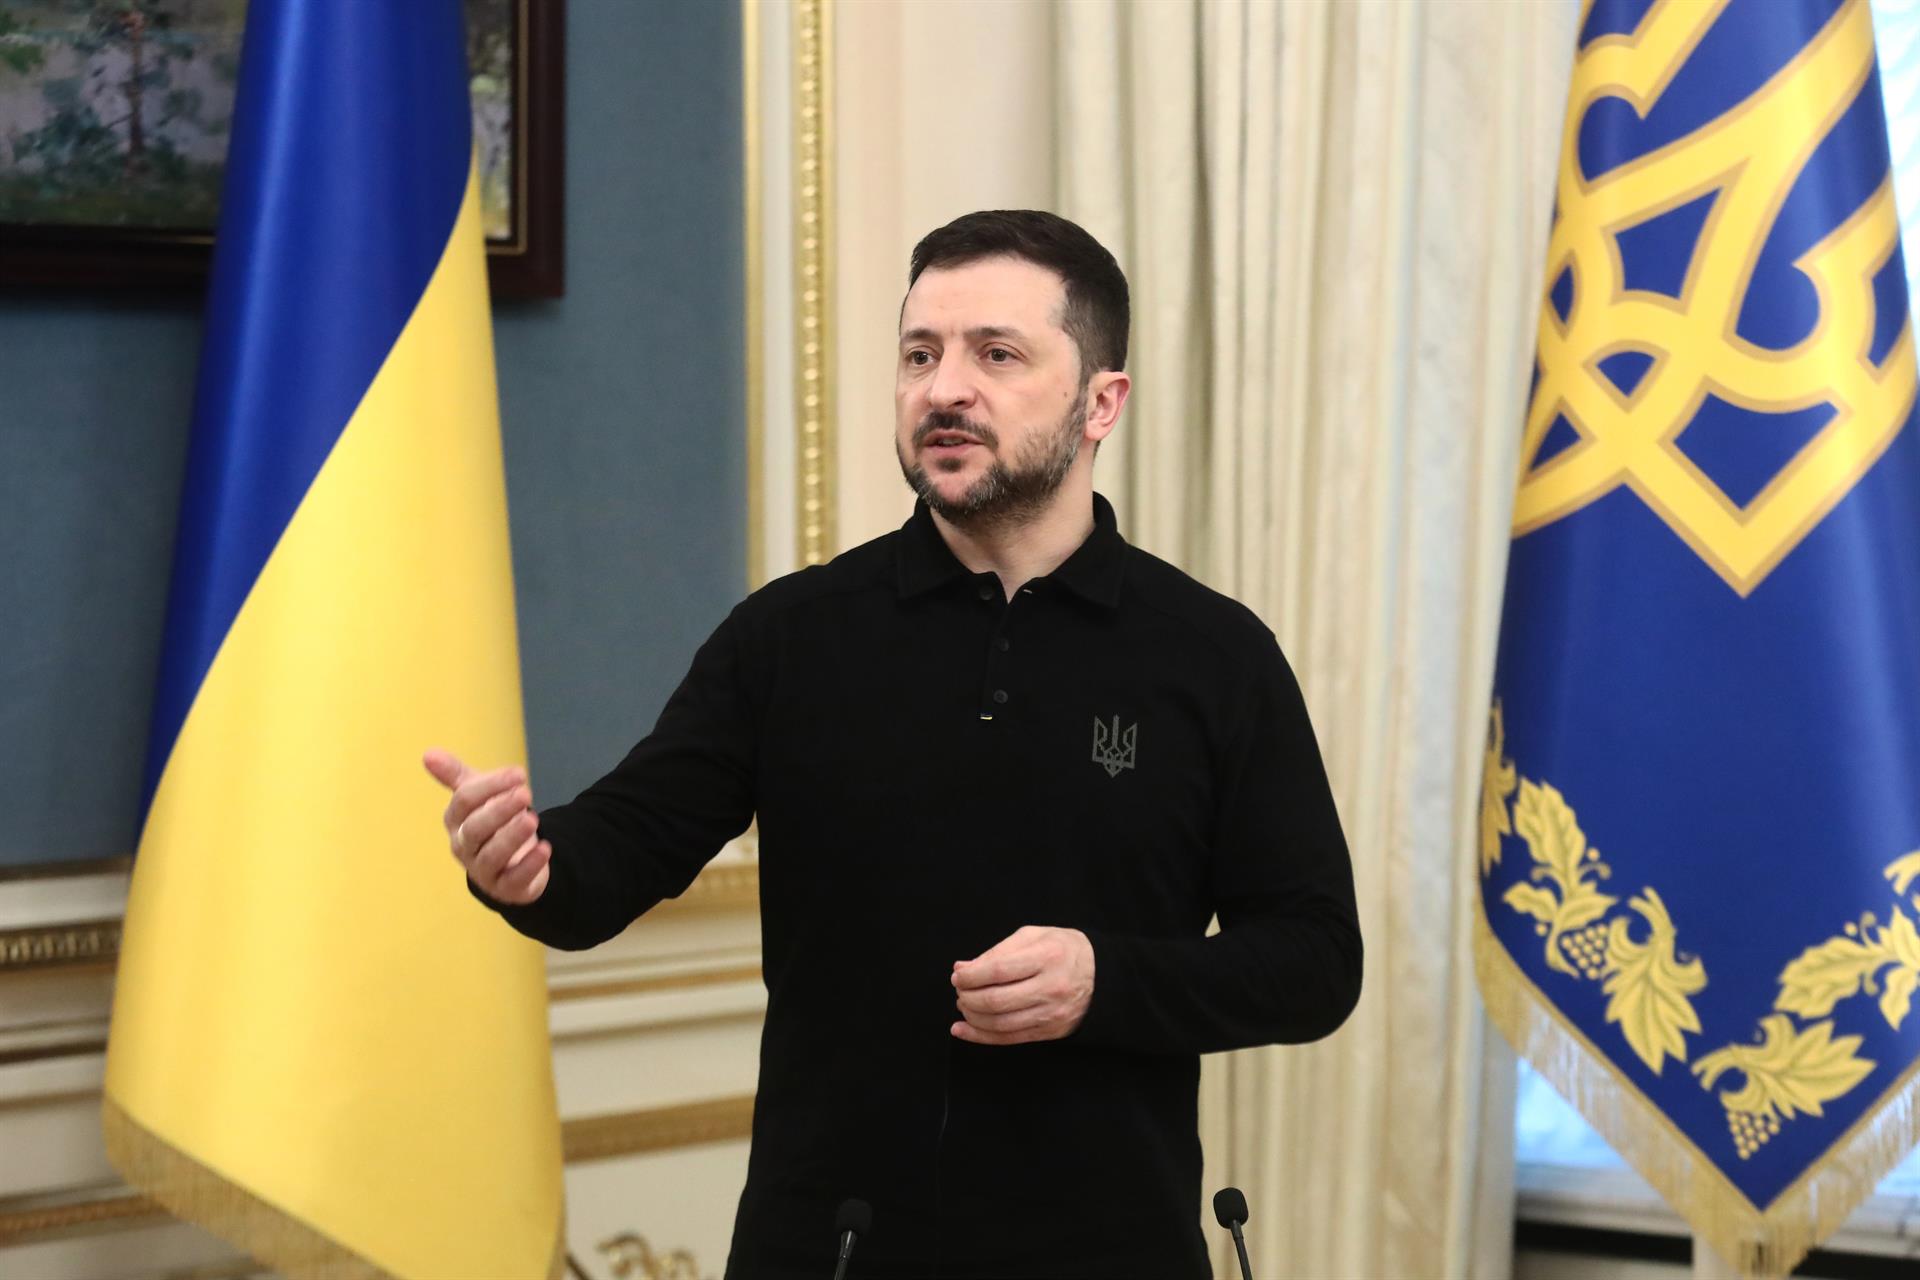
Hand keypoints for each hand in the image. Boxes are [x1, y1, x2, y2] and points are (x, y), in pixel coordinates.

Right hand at [423, 748, 551, 904]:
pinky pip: (514, 878)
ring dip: (513, 836)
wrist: (511, 861)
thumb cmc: (491, 822)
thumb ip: (455, 775)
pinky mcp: (505, 887)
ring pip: (493, 855)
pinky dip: (530, 864)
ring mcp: (483, 869)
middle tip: (525, 795)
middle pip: (475, 829)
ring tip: (533, 820)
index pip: (465, 801)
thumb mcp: (476, 795)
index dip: (490, 786)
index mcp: (456, 820)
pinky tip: (545, 848)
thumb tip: (427, 754)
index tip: (519, 773)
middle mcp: (464, 846)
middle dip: (499, 810)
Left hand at [950, 925, 1094, 1045]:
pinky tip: (963, 1030)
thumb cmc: (1063, 949)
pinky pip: (1009, 1039)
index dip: (971, 976)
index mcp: (1047, 957)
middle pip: (997, 1000)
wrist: (1103, 976)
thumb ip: (998, 951)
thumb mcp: (1034, 936)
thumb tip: (963, 968)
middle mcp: (1051, 988)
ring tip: (964, 1006)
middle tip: (960, 991)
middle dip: (968, 997)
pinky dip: (981, 1037)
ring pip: (1000, 1024)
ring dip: (973, 1017)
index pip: (999, 970)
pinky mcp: (1050, 1032)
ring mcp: (1051, 1014)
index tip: (958, 976)